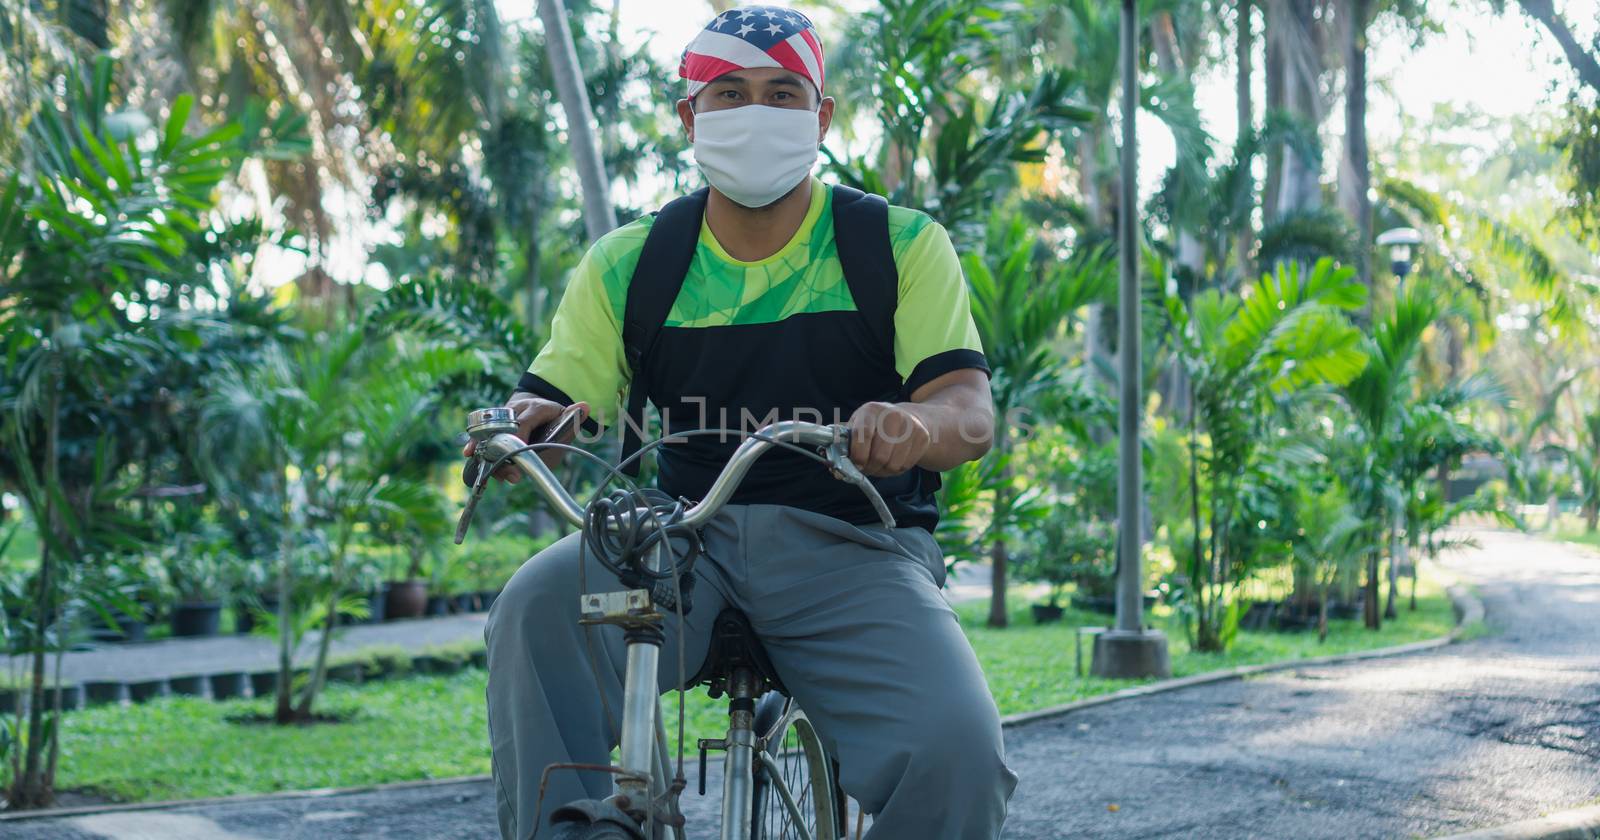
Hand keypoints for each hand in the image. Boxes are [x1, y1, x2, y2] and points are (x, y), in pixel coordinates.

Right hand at [461, 396, 587, 482]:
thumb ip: (572, 420)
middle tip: (511, 474)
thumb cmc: (553, 421)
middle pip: (503, 430)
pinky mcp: (492, 424)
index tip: (520, 457)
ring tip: (495, 474)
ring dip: (488, 453)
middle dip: (503, 451)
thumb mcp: (565, 420)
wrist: (539, 408)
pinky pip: (481, 434)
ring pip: (490, 433)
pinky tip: (469, 455)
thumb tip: (585, 407)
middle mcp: (515, 408)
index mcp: (535, 407)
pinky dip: (475, 445)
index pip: (524, 423)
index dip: (519, 440)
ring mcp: (501, 416)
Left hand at [846, 401, 930, 476]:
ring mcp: (910, 426)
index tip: (855, 464)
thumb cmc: (875, 427)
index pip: (862, 435)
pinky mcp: (922, 437)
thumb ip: (844, 447)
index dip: (857, 455)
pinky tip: (892, 460)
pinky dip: (895, 470)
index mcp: (871, 410)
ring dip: (882, 471)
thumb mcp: (858, 427)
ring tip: (879, 464)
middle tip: (866, 468)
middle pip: (879, 456)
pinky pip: (905, 466)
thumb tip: (835, 471)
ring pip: (892, 465)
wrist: (908, 418)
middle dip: (869, 468)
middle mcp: (892, 415)